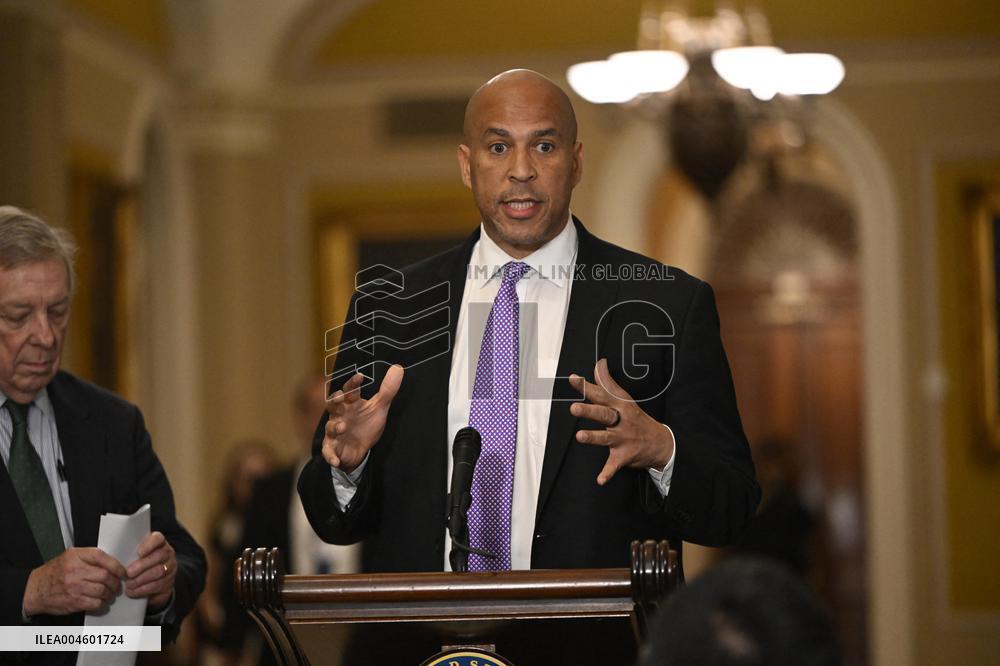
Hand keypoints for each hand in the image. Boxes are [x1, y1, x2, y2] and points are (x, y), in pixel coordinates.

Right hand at [22, 548, 125, 615]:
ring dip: (110, 594)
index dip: (116, 565)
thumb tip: (111, 564)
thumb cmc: (54, 572)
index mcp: (76, 556)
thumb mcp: (70, 556)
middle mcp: (75, 570)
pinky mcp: (73, 601)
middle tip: (117, 586)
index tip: (122, 572)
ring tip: (110, 595)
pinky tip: (101, 603)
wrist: (35, 589)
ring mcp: (74, 587)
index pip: (102, 557)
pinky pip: (95, 603)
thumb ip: (89, 558)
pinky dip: (102, 604)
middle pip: (105, 576)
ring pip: (102, 591)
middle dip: (115, 582)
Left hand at [125, 531, 175, 610]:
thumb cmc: (140, 564)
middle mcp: (168, 553)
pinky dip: (143, 589)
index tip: (138, 552)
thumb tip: (116, 555)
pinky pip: (158, 585)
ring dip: (141, 579)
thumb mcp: (136, 555)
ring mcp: (171, 567)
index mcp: (159, 543)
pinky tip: (133, 591)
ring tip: (129, 584)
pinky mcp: (170, 582)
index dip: (149, 545)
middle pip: (159, 556)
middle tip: (128, 573)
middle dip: (142, 566)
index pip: (158, 538)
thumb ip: (131, 553)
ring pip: (159, 572)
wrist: (153, 579)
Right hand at [323, 364, 403, 472]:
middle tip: (340, 398)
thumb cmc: (366, 424)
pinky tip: (336, 460)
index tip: (360, 376)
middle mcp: (340, 416)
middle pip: (332, 405)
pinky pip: (329, 453)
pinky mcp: (333, 449)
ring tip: (343, 426)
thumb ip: (388, 389)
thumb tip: (398, 367)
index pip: (349, 390)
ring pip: (330, 427)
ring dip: (335, 427)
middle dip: (334, 401)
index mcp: (350, 404)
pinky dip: (331, 457)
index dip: (353, 383)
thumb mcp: (379, 407)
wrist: (361, 450)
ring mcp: (335, 433)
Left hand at [569, 358, 674, 485]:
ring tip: (580, 437)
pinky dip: (607, 473)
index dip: (587, 386)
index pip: (601, 393)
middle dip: (589, 411)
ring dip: (593, 437)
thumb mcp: (625, 400)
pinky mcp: (624, 456)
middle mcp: (621, 421)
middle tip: (573, 409)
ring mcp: (623, 439)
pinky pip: (614, 465)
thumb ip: (608, 383)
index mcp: (620, 406)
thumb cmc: (636, 419)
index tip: (573, 379)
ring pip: (606, 438)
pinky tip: (600, 480)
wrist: (661, 443)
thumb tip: (599, 364)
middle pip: (604, 414)